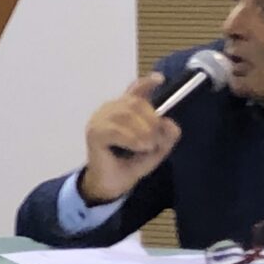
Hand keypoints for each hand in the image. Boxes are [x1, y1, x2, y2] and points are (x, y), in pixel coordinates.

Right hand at [80, 72, 182, 204]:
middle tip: (156, 141)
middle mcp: (110, 109)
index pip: (135, 90)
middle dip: (152, 121)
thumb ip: (166, 135)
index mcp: (124, 109)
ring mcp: (99, 119)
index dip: (147, 83)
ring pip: (126, 115)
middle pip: (135, 103)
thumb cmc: (130, 163)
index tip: (160, 79)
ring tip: (147, 147)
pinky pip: (116, 130)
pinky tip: (139, 147)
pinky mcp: (94, 133)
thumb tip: (169, 123)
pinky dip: (132, 139)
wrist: (112, 184)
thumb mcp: (156, 148)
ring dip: (143, 132)